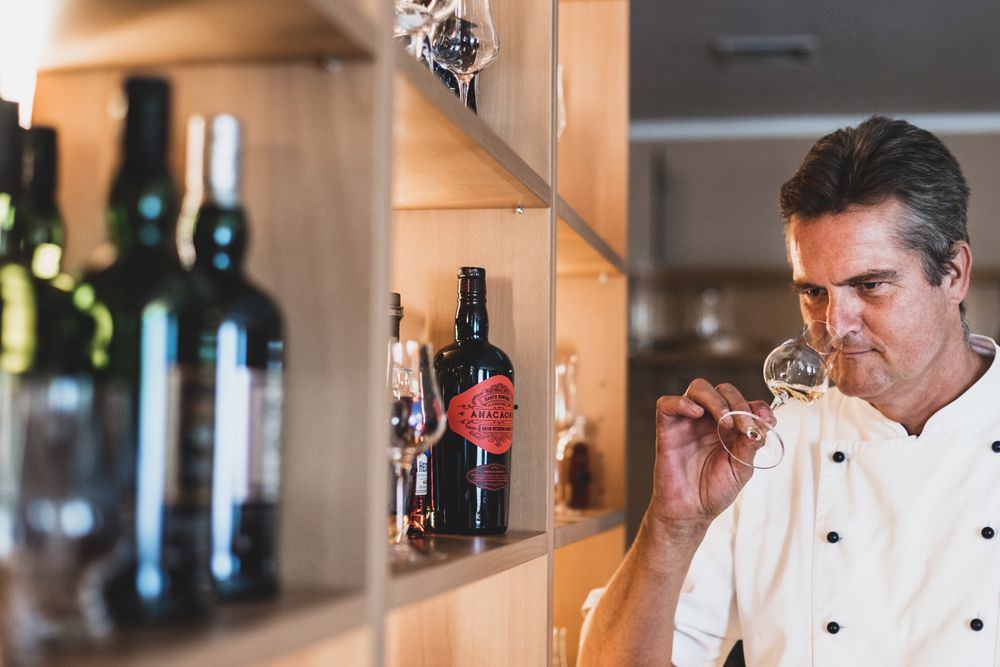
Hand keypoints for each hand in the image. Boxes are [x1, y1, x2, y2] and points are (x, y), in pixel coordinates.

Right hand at [648, 379, 774, 532]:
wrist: (690, 511)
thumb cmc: (714, 491)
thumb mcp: (741, 469)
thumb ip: (750, 446)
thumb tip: (761, 424)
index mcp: (730, 428)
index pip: (744, 402)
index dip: (756, 405)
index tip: (765, 419)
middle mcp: (709, 420)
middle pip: (723, 390)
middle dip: (737, 402)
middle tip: (743, 425)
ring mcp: (688, 421)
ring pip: (699, 388)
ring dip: (715, 399)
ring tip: (725, 419)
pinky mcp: (667, 427)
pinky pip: (668, 404)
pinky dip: (682, 403)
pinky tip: (696, 413)